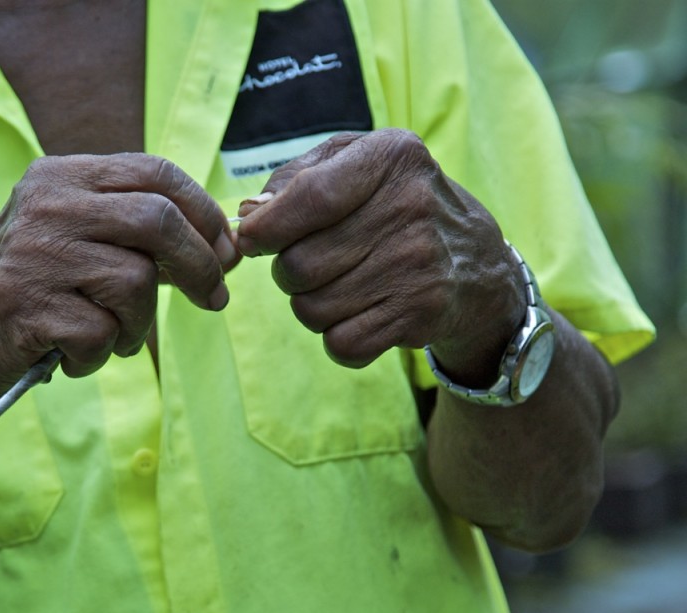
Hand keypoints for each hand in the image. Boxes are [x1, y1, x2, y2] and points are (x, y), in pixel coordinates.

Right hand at [0, 153, 237, 419]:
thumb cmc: (37, 283)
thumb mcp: (76, 231)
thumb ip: (136, 225)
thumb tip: (224, 245)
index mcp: (62, 175)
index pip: (155, 173)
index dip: (204, 212)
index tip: (227, 250)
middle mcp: (46, 206)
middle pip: (156, 222)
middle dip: (199, 264)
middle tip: (214, 298)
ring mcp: (33, 256)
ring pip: (136, 283)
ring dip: (140, 324)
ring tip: (113, 335)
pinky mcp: (25, 307)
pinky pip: (103, 333)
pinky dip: (101, 353)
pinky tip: (73, 352)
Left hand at [235, 128, 523, 383]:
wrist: (477, 265)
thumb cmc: (393, 206)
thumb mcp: (354, 167)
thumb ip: (294, 180)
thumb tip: (248, 215)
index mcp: (391, 155)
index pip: (309, 197)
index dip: (266, 228)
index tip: (251, 241)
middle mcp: (411, 205)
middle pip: (298, 265)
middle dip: (288, 273)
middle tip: (313, 265)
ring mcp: (420, 262)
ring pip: (312, 309)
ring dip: (312, 307)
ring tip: (342, 288)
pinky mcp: (423, 312)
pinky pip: (342, 344)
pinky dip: (339, 340)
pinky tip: (360, 317)